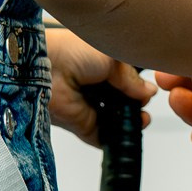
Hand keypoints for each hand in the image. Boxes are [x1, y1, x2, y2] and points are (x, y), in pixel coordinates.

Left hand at [46, 27, 150, 146]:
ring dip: (131, 122)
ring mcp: (89, 107)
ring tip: (139, 119)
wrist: (43, 68)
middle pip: (124, 101)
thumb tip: (148, 91)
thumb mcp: (112, 57)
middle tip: (142, 104)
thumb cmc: (69, 51)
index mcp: (101, 64)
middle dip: (137, 104)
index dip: (139, 85)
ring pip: (117, 120)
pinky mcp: (83, 125)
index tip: (147, 88)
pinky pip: (104, 137)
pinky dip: (117, 139)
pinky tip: (128, 133)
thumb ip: (132, 78)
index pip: (127, 79)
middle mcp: (94, 85)